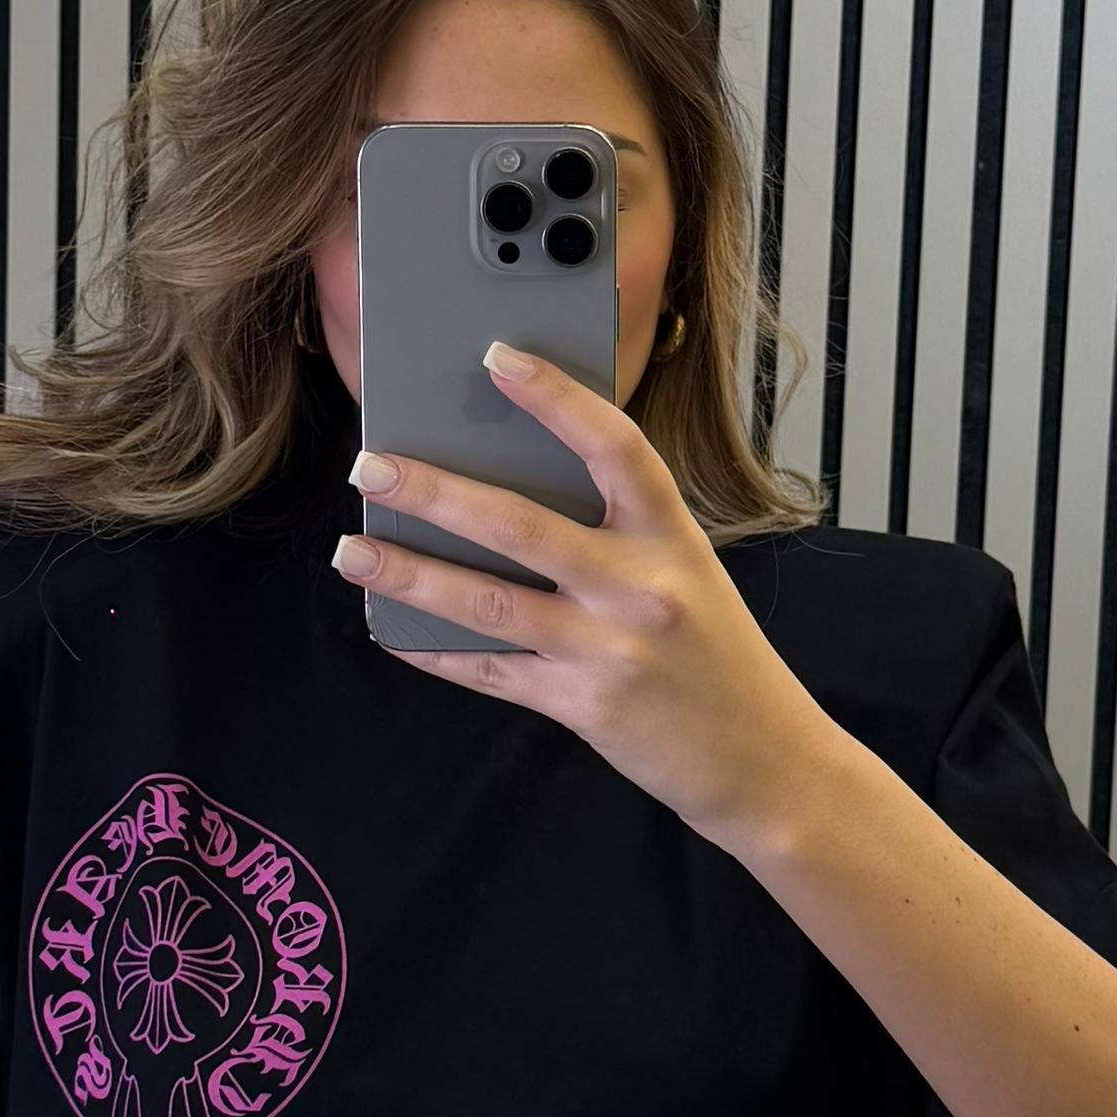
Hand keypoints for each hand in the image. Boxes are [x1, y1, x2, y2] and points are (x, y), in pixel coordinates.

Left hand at [330, 341, 832, 850]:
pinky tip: (392, 627)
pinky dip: (435, 648)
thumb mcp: (686, 572)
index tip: (497, 357)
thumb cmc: (716, 654)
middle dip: (434, 493)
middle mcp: (641, 589)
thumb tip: (509, 487)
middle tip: (370, 467)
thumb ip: (618, 533)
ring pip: (488, 603)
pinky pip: (490, 670)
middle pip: (522, 526)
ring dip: (409, 573)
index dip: (556, 397)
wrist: (764, 759)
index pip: (614, 446)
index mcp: (674, 537)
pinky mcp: (582, 706)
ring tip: (352, 550)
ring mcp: (610, 651)